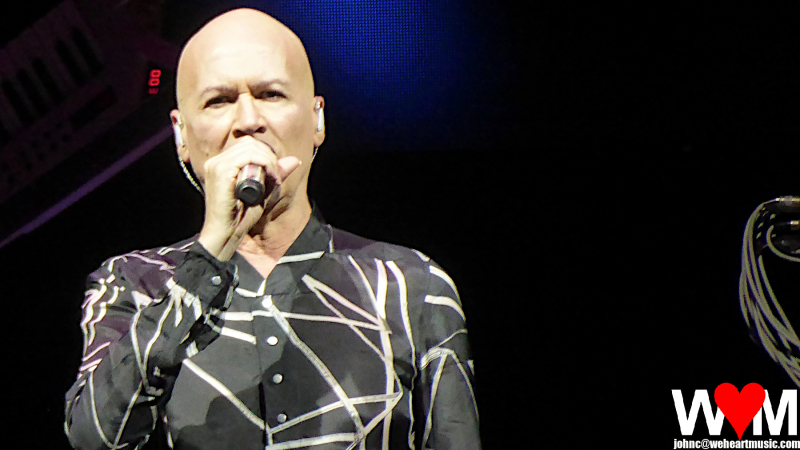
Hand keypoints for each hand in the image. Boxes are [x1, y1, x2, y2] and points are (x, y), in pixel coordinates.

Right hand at [197, 136, 300, 260]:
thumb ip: (276, 173)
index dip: (266, 155)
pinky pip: (248, 157)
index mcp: (222, 163)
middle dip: (269, 157)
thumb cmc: (241, 216)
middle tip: (276, 177)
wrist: (226, 233)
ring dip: (269, 161)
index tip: (275, 174)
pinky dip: (264, 164)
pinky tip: (270, 178)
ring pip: (251, 148)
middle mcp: (217, 161)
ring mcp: (216, 164)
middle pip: (250, 143)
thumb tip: (295, 159)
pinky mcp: (220, 171)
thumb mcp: (264, 191)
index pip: (249, 145)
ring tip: (273, 179)